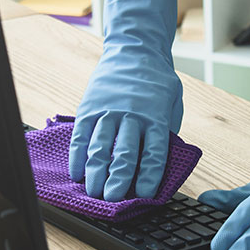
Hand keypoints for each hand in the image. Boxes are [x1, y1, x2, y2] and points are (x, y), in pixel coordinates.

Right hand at [69, 0, 182, 200]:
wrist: (134, 49)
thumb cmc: (157, 82)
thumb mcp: (172, 103)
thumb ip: (166, 131)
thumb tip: (161, 164)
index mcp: (156, 117)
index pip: (154, 153)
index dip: (148, 177)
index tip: (144, 196)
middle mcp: (132, 116)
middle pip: (124, 153)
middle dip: (118, 180)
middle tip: (112, 200)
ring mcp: (108, 111)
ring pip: (100, 146)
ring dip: (95, 172)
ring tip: (92, 192)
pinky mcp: (90, 107)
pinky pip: (81, 136)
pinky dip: (77, 156)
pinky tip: (76, 173)